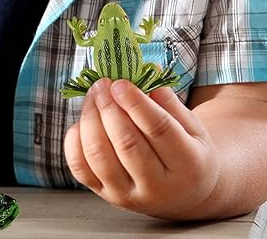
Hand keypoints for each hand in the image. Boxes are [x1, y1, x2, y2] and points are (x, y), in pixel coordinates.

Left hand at [64, 78, 219, 218]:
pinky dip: (75, 138)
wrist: (183, 194)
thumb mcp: (191, 126)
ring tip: (94, 95)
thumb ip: (168, 101)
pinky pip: (79, 166)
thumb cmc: (187, 151)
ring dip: (90, 118)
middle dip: (109, 107)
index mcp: (188, 165)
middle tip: (102, 83)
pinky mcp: (105, 195)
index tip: (119, 83)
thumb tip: (147, 72)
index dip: (135, 102)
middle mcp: (158, 187)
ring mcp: (128, 195)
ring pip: (98, 154)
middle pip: (126, 143)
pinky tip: (84, 121)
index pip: (159, 129)